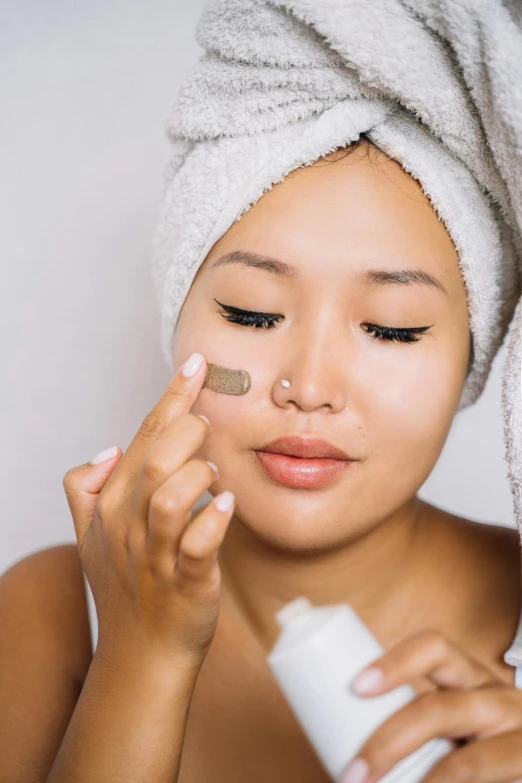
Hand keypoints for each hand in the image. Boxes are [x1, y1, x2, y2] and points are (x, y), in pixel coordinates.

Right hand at [62, 352, 234, 672]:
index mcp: (112, 505)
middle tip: (208, 430)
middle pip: (154, 460)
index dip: (171, 398)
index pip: (142, 438)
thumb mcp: (89, 537)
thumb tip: (106, 449)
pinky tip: (225, 506)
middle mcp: (129, 526)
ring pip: (169, 498)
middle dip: (187, 431)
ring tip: (214, 472)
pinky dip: (212, 522)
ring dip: (197, 474)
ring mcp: (156, 556)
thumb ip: (85, 489)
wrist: (141, 655)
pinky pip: (196, 547)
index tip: (197, 364)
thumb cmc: (125, 588)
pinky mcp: (187, 583)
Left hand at [340, 630, 521, 782]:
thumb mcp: (447, 726)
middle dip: (388, 743)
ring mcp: (519, 735)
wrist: (519, 770)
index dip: (395, 662)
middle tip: (352, 774)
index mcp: (468, 677)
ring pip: (466, 760)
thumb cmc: (474, 747)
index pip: (434, 647)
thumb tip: (336, 744)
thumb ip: (406, 723)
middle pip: (438, 708)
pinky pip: (484, 780)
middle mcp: (497, 698)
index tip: (355, 686)